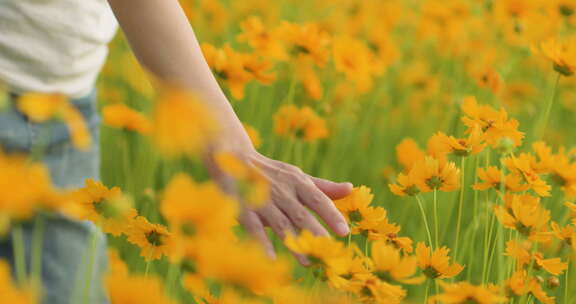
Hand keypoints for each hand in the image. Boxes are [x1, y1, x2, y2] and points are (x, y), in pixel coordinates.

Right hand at [205, 148, 351, 264]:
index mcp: (298, 182)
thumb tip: (351, 189)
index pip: (319, 199)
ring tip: (307, 263)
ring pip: (281, 224)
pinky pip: (254, 227)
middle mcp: (282, 191)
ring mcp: (262, 200)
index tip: (344, 232)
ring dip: (294, 243)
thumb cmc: (271, 172)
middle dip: (315, 233)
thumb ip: (323, 187)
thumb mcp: (297, 176)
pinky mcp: (244, 209)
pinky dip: (262, 242)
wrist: (232, 157)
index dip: (331, 215)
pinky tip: (271, 259)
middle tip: (329, 253)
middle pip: (302, 214)